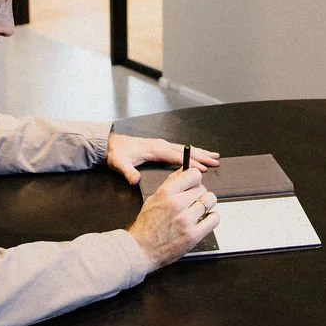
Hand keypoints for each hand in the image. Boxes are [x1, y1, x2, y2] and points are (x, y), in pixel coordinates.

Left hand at [105, 133, 219, 185]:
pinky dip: (192, 152)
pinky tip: (198, 155)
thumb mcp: (119, 164)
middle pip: (186, 151)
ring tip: (214, 156)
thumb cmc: (116, 154)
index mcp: (155, 149)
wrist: (109, 144)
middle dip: (202, 156)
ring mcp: (162, 145)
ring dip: (200, 152)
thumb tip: (134, 180)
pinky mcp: (160, 147)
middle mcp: (161, 145)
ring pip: (185, 149)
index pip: (177, 157)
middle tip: (216, 161)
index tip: (204, 169)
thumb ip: (128, 172)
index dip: (191, 163)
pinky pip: (180, 149)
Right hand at [127, 169, 219, 269]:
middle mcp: (177, 204)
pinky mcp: (193, 235)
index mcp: (166, 193)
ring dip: (207, 205)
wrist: (140, 250)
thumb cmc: (146, 226)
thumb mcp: (154, 199)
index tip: (194, 183)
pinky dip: (212, 217)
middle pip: (203, 188)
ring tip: (198, 210)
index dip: (195, 179)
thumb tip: (184, 170)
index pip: (193, 174)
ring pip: (210, 201)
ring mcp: (186, 220)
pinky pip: (214, 219)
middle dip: (199, 194)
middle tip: (192, 202)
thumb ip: (171, 183)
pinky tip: (205, 219)